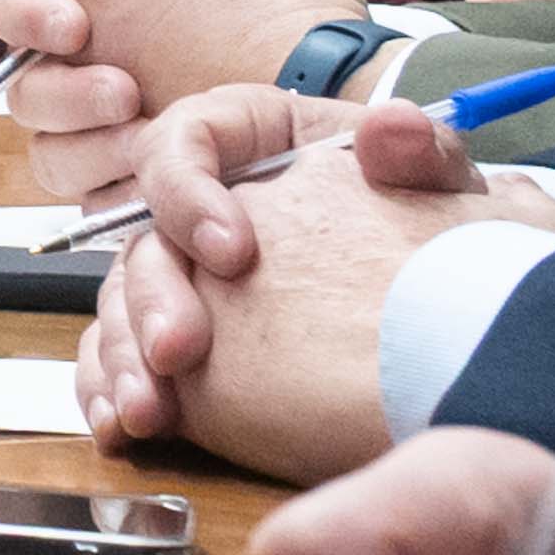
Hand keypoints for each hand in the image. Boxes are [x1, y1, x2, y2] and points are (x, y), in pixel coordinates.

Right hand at [81, 95, 554, 478]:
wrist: (442, 300)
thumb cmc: (426, 225)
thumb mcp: (435, 183)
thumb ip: (421, 151)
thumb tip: (388, 128)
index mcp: (246, 142)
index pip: (181, 143)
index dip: (188, 194)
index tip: (233, 253)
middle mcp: (197, 203)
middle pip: (140, 235)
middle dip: (150, 297)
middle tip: (180, 351)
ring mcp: (180, 274)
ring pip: (118, 303)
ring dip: (121, 356)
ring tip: (146, 411)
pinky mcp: (175, 337)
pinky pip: (118, 356)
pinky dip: (112, 390)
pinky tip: (125, 426)